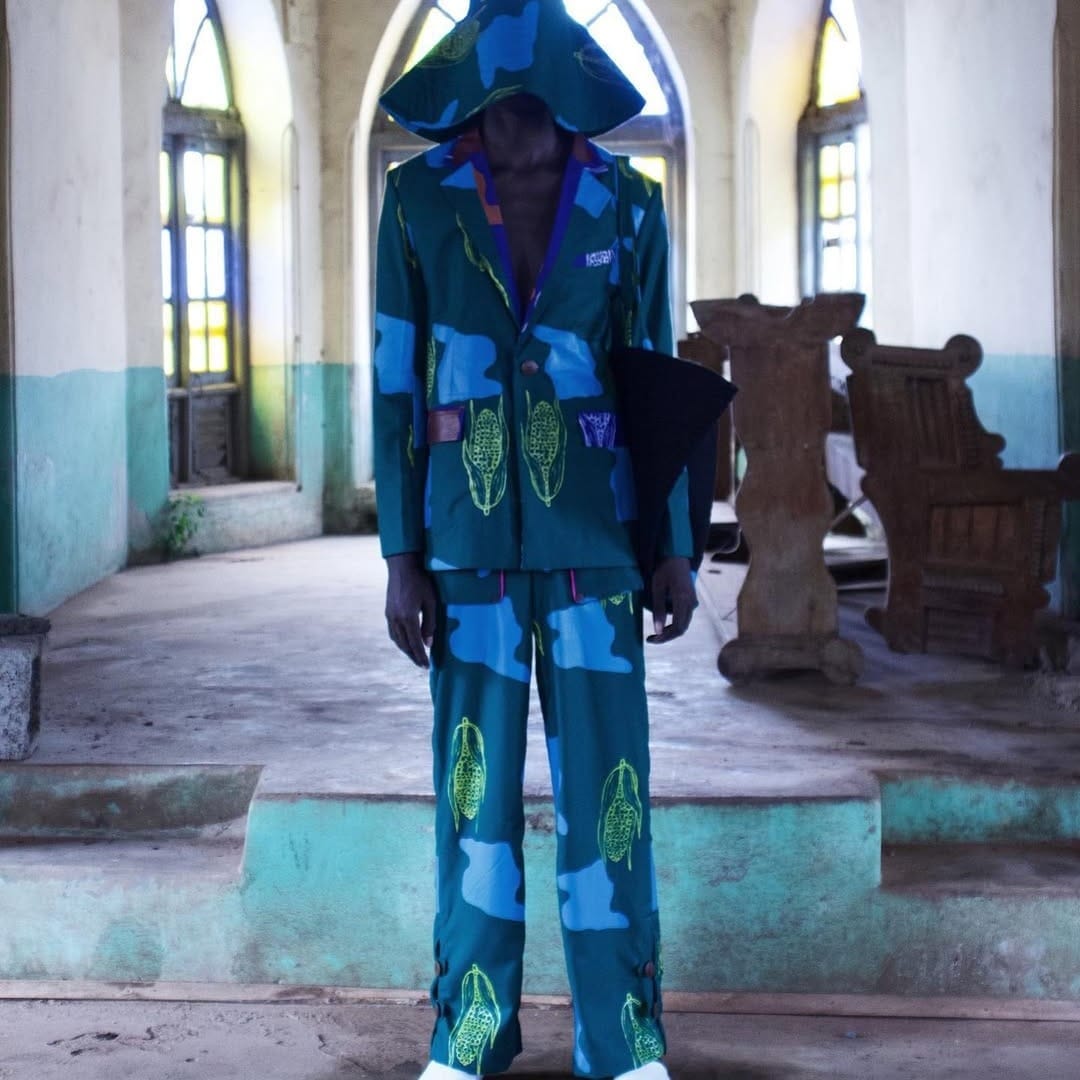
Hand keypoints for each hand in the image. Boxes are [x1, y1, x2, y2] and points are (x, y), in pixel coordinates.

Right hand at [385, 553, 436, 667]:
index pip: (415, 643)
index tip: (426, 667)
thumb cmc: (421, 582)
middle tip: (421, 665)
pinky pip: (392, 632)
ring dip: (406, 650)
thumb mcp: (431, 602)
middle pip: (404, 644)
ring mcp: (390, 616)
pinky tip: (405, 642)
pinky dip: (399, 641)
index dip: (421, 656)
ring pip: (397, 640)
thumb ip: (430, 624)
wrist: (402, 567)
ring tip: (415, 656)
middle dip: (413, 656)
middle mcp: (396, 619)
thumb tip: (428, 643)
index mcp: (408, 618)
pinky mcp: (388, 612)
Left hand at [647, 556, 694, 643]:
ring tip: (656, 633)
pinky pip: (684, 617)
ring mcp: (693, 602)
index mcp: (683, 600)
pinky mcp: (691, 601)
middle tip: (652, 639)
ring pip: (684, 624)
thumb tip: (657, 631)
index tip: (651, 639)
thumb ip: (658, 609)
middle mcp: (691, 603)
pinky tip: (663, 623)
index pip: (677, 627)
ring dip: (670, 631)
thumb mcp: (657, 588)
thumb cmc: (664, 569)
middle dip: (666, 636)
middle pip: (682, 628)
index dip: (664, 637)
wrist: (677, 556)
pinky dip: (674, 624)